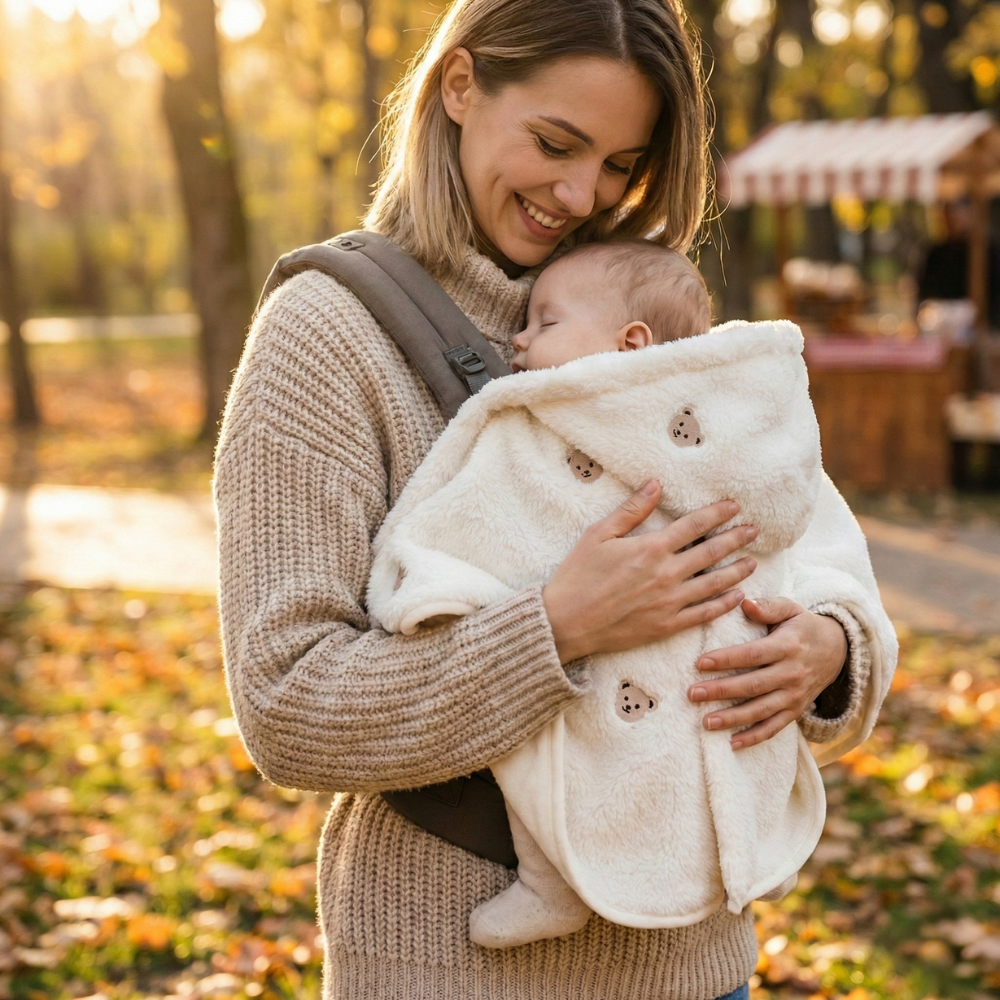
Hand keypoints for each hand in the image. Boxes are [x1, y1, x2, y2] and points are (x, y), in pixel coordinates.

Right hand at [543, 481, 757, 663]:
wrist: (565, 623)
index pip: (694, 525)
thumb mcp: (598, 535)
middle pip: (711, 552)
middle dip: (735, 539)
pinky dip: (724, 604)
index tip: (735, 507)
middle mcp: (667, 574)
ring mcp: (670, 602)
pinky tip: (737, 596)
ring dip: (736, 571)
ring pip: (714, 583)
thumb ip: (631, 511)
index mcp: (651, 548)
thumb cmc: (577, 576)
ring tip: (752, 562)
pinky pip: (704, 613)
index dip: (717, 514)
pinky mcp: (667, 626)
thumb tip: (655, 485)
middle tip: (754, 530)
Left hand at [688, 597, 847, 749]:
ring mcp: (795, 695)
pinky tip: (732, 743)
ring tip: (706, 722)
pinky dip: (755, 737)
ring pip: (762, 710)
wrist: (837, 650)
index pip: (752, 655)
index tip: (700, 663)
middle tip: (692, 694)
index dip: (727, 659)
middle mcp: (792, 674)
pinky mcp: (795, 710)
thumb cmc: (802, 626)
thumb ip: (768, 606)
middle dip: (721, 691)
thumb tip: (744, 603)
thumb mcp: (790, 609)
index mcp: (787, 646)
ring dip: (733, 718)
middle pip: (753, 685)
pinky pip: (775, 727)